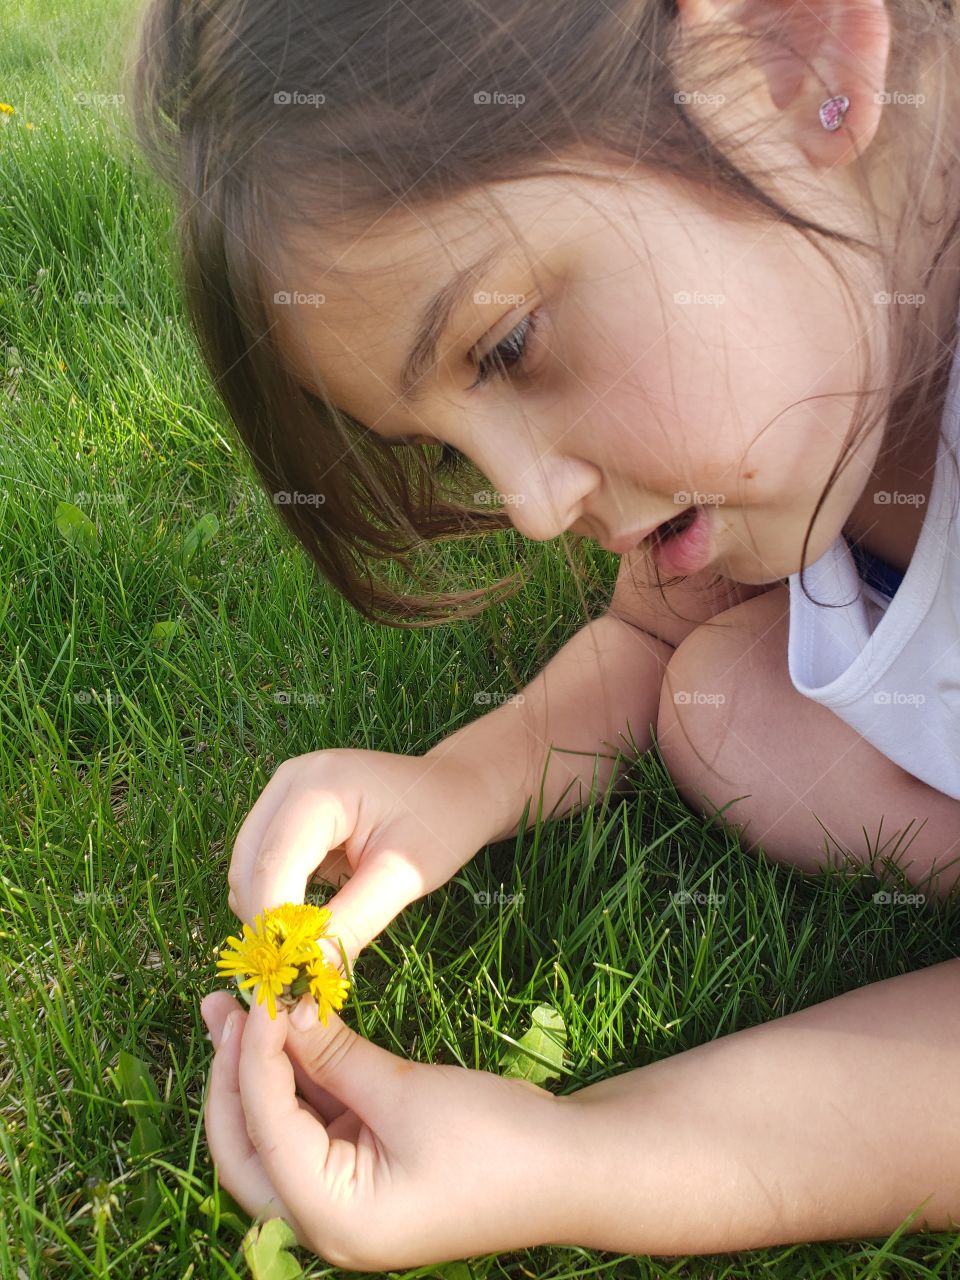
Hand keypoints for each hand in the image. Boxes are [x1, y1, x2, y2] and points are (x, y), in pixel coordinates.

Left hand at [199, 989, 578, 1270]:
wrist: (570, 1170)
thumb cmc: (494, 1140)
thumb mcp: (405, 1093)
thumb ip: (334, 1056)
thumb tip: (281, 1009)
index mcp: (331, 1219)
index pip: (265, 1127)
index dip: (252, 1054)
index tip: (256, 992)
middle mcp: (323, 1221)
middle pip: (246, 1145)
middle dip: (231, 1073)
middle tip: (222, 1004)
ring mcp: (341, 1200)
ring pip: (275, 1130)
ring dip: (259, 1069)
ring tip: (239, 1003)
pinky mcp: (362, 1173)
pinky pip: (313, 1123)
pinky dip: (299, 1077)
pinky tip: (289, 1028)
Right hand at [227, 748, 504, 974]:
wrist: (461, 789)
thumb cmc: (443, 824)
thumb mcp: (403, 877)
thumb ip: (352, 926)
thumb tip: (307, 986)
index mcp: (318, 786)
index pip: (272, 868)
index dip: (274, 931)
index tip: (290, 984)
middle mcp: (289, 781)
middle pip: (248, 869)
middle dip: (268, 925)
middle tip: (301, 974)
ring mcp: (284, 791)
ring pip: (247, 870)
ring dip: (269, 915)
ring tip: (312, 949)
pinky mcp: (286, 809)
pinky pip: (261, 863)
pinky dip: (276, 898)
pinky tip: (312, 921)